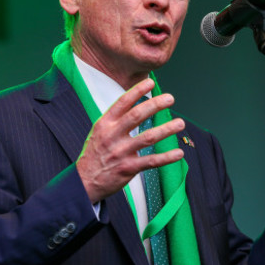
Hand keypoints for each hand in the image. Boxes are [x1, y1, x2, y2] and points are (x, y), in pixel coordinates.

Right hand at [76, 78, 184, 202]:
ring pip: (148, 137)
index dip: (137, 91)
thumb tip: (136, 103)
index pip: (122, 103)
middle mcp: (112, 136)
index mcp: (105, 124)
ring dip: (166, 129)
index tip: (151, 83)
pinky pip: (151, 161)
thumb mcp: (99, 131)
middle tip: (170, 98)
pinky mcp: (128, 168)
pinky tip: (178, 153)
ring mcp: (120, 152)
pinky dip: (167, 157)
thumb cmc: (96, 154)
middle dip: (155, 105)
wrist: (84, 182)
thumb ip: (116, 119)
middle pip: (136, 115)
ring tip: (180, 123)